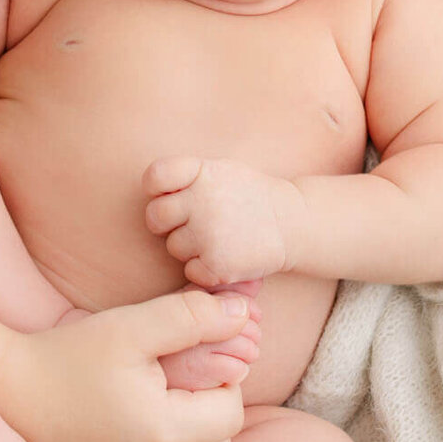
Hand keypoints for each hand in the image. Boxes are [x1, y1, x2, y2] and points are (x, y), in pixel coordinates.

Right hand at [0, 287, 251, 441]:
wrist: (8, 391)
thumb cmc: (68, 354)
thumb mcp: (130, 326)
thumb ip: (190, 317)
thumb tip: (244, 315)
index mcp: (164, 433)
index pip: (232, 410)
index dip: (222, 378)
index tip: (189, 357)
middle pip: (220, 441)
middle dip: (211, 406)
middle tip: (178, 373)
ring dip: (193, 430)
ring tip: (159, 393)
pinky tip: (137, 417)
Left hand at [143, 154, 300, 289]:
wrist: (292, 223)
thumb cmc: (249, 196)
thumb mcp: (221, 170)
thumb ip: (187, 176)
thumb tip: (150, 190)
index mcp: (202, 172)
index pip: (155, 176)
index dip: (155, 188)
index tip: (168, 195)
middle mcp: (203, 201)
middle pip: (154, 217)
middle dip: (167, 222)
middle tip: (192, 223)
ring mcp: (209, 234)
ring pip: (172, 247)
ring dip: (188, 247)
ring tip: (217, 237)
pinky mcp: (217, 265)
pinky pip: (189, 271)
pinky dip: (203, 269)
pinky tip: (224, 255)